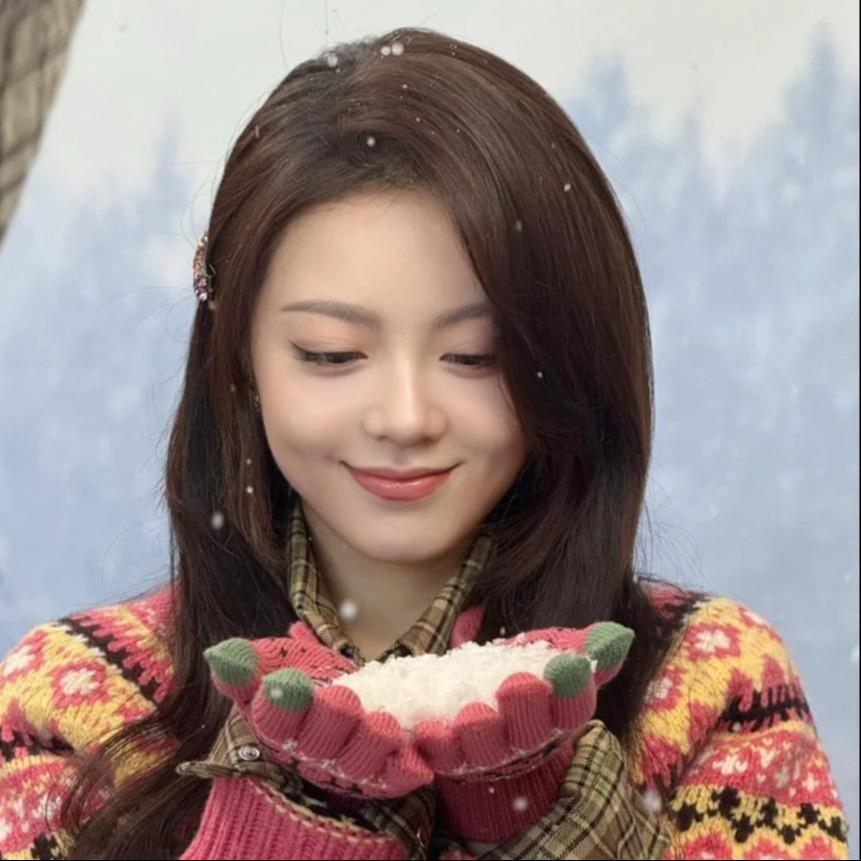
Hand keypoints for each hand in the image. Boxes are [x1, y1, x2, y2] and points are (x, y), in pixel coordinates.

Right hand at [202, 620, 432, 799]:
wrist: (347, 707)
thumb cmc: (306, 680)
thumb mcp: (276, 662)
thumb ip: (249, 661)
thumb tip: (221, 654)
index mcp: (280, 726)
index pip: (273, 721)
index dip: (278, 705)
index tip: (282, 684)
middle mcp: (311, 752)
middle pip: (319, 742)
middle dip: (329, 722)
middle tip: (340, 698)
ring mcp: (348, 766)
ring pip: (358, 761)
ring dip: (370, 744)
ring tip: (382, 722)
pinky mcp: (383, 775)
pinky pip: (394, 777)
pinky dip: (405, 771)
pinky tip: (417, 762)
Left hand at [412, 621, 634, 843]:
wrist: (489, 710)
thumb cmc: (532, 680)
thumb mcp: (559, 657)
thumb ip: (590, 650)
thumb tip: (622, 635)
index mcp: (557, 716)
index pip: (570, 707)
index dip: (571, 690)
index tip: (571, 666)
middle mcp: (524, 740)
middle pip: (527, 730)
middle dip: (524, 708)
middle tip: (520, 685)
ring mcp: (485, 751)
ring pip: (483, 748)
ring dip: (479, 733)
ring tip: (475, 712)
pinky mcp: (448, 754)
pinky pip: (440, 754)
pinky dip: (435, 744)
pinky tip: (429, 727)